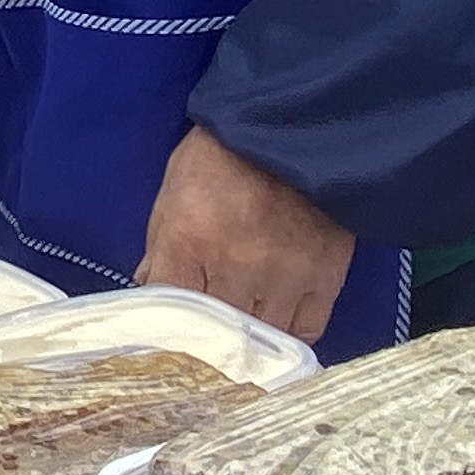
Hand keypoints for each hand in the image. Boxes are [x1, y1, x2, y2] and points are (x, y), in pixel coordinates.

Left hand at [139, 128, 354, 341]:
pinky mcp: (325, 276)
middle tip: (206, 349)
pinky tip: (278, 330)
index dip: (165, 333)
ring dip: (250, 344)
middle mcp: (236, 266)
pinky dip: (289, 337)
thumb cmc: (221, 157)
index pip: (170, 312)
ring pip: (261, 339)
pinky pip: (306, 330)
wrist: (293, 125)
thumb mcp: (174, 193)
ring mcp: (284, 275)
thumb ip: (161, 249)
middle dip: (209, 345)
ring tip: (243, 342)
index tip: (166, 342)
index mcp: (189, 241)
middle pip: (218, 336)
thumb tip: (150, 292)